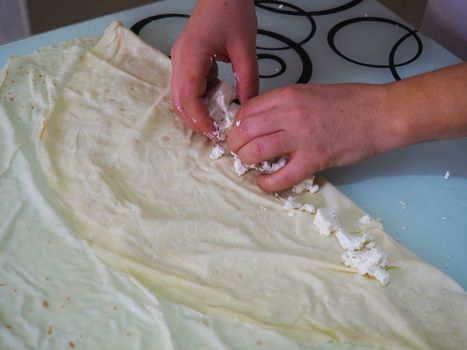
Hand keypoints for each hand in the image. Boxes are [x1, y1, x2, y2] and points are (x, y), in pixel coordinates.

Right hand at [171, 0, 258, 138]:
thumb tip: (247, 108)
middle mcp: (180, 60)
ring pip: (180, 97)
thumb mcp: (246, 48)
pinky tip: (217, 102)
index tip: (216, 133)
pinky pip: (188, 87)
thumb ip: (248, 80)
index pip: (188, 99)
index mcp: (191, 56)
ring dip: (196, 112)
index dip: (200, 120)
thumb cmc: (233, 11)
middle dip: (195, 122)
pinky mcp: (186, 61)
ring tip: (217, 122)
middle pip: (178, 102)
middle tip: (216, 134)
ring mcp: (180, 60)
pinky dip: (200, 100)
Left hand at [227, 83, 397, 191]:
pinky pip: (280, 177)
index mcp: (286, 95)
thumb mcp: (308, 92)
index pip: (245, 111)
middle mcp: (288, 114)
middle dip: (235, 144)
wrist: (379, 114)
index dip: (236, 125)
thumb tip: (259, 121)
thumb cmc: (347, 101)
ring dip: (245, 161)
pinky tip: (265, 181)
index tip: (240, 134)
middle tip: (240, 151)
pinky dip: (267, 183)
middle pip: (243, 132)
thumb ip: (282, 105)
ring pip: (254, 152)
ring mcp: (300, 138)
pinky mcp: (314, 160)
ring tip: (251, 165)